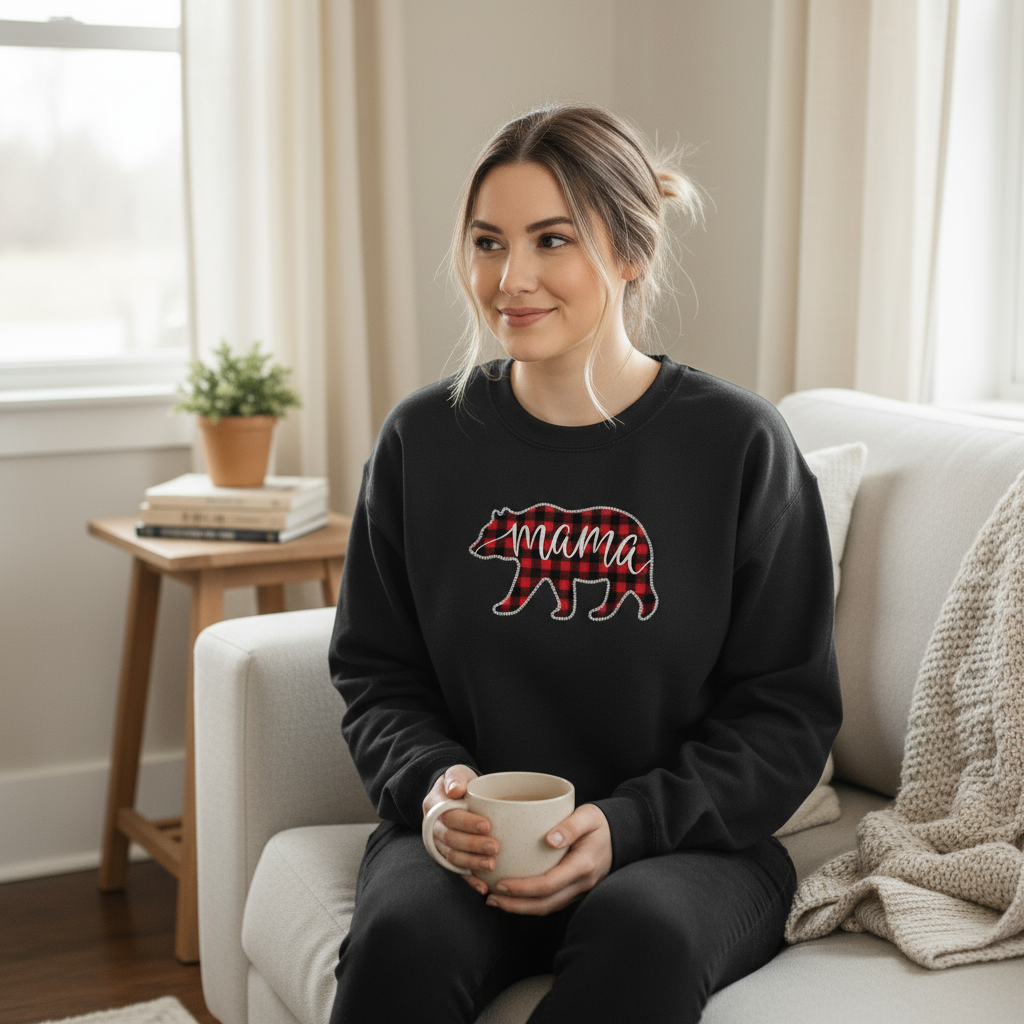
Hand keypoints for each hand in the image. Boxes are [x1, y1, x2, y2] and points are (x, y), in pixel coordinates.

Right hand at [421, 765, 493, 895]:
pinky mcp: (447, 857)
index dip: (467, 822)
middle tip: (495, 847)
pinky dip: (469, 880)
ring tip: (492, 864)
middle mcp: (432, 827)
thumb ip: (456, 777)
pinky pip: (456, 871)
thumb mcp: (457, 773)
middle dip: (473, 845)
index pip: (449, 816)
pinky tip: (483, 886)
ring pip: (452, 857)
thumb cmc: (459, 784)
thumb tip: (454, 790)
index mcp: (434, 805)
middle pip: (450, 839)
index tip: (488, 825)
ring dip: (472, 862)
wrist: (454, 795)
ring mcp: (439, 844)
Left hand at [484, 804, 611, 915]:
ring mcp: (579, 890)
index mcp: (583, 866)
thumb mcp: (589, 816)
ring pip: (548, 908)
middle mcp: (581, 884)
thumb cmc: (601, 823)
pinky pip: (552, 903)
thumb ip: (571, 826)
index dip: (523, 888)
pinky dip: (531, 903)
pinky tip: (515, 897)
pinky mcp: (575, 891)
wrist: (622, 835)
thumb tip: (550, 840)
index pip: (549, 884)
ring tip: (496, 901)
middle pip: (545, 904)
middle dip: (515, 905)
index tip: (501, 884)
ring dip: (521, 908)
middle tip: (491, 899)